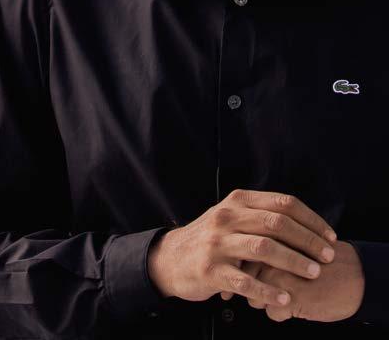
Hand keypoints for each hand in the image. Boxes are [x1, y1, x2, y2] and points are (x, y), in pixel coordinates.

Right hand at [147, 188, 336, 307]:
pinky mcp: (211, 271)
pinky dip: (268, 291)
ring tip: (313, 273)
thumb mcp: (231, 216)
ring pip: (263, 248)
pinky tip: (285, 298)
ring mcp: (218, 244)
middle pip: (276, 223)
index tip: (328, 235)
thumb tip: (304, 221)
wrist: (172, 258)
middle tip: (327, 256)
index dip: (310, 219)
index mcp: (237, 202)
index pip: (282, 203)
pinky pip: (245, 282)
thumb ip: (260, 213)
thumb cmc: (211, 238)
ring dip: (293, 261)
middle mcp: (227, 218)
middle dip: (308, 240)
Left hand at [244, 240, 363, 321]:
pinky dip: (281, 314)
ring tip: (284, 297)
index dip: (245, 267)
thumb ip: (272, 244)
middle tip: (262, 291)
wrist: (355, 276)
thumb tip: (247, 258)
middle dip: (252, 287)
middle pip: (247, 277)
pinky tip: (295, 306)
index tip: (247, 274)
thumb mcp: (296, 243)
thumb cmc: (324, 260)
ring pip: (255, 297)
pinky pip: (273, 313)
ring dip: (266, 301)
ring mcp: (280, 276)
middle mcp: (273, 255)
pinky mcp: (291, 298)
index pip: (245, 255)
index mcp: (273, 237)